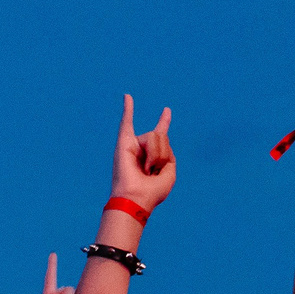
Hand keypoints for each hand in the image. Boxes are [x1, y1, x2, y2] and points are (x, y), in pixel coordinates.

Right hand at [110, 94, 177, 209]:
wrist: (135, 198)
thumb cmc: (152, 191)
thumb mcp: (170, 172)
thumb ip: (168, 152)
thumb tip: (157, 136)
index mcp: (153, 156)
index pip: (161, 135)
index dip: (164, 122)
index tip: (166, 111)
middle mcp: (142, 148)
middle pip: (162, 137)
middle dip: (162, 154)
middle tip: (153, 170)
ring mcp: (132, 144)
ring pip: (154, 136)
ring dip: (155, 154)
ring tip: (146, 167)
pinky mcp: (124, 143)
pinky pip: (126, 121)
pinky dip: (128, 108)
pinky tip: (127, 95)